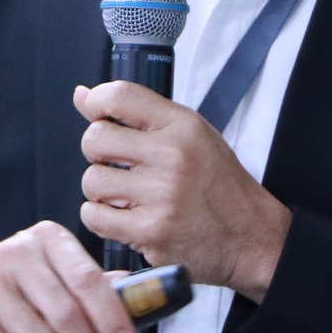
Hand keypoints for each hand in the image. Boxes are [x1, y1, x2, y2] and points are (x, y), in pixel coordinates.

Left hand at [74, 81, 291, 301]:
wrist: (250, 237)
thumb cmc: (219, 185)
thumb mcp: (191, 135)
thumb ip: (138, 113)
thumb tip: (82, 96)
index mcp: (183, 127)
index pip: (121, 95)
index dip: (96, 101)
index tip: (95, 111)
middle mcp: (172, 157)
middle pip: (95, 139)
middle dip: (97, 152)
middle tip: (116, 163)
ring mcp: (160, 196)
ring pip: (92, 180)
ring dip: (101, 190)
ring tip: (126, 194)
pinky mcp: (150, 232)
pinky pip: (95, 217)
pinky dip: (101, 217)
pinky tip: (123, 216)